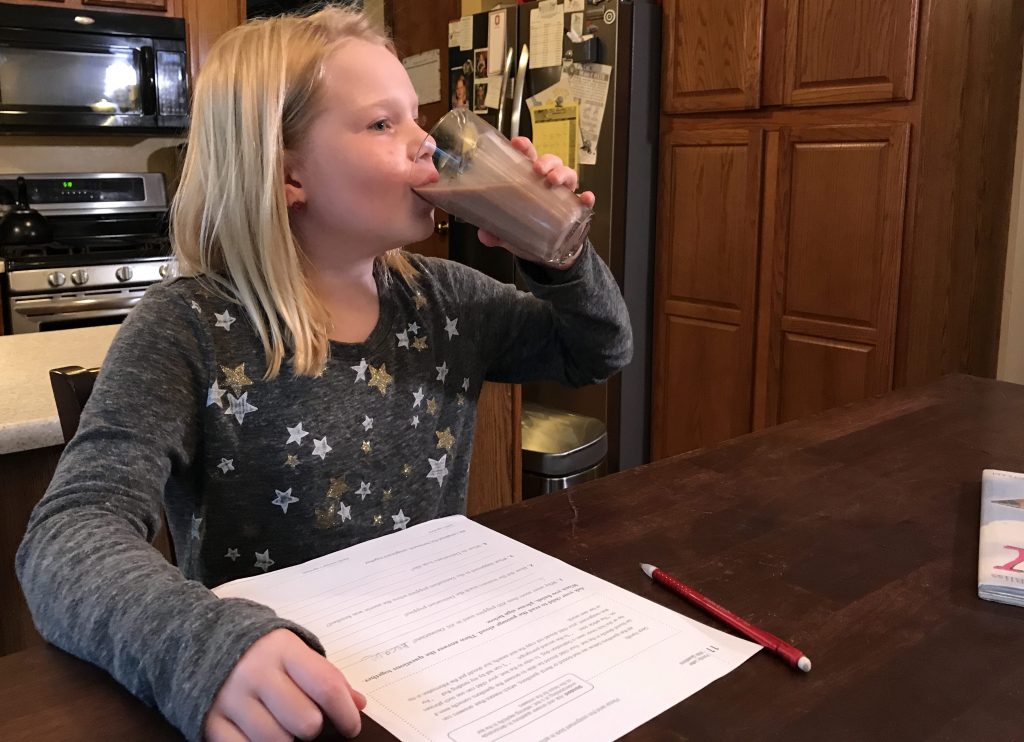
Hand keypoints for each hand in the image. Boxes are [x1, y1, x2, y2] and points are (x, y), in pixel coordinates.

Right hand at [205, 628, 366, 740]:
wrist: (200, 639)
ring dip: (286, 738)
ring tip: (281, 723)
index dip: (346, 713)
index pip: (326, 686)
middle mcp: (255, 673)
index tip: (351, 726)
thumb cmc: (259, 649)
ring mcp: (230, 699)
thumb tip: (357, 703)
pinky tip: (261, 733)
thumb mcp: (294, 650)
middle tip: (307, 719)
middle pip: (305, 722)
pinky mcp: (210, 721)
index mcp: (283, 649)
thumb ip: (325, 675)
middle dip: (313, 726)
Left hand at [477, 137, 595, 264]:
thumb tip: (485, 235)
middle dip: (546, 161)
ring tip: (554, 180)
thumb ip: (496, 233)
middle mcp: (549, 182)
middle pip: (551, 162)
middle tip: (538, 169)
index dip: (525, 147)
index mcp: (530, 180)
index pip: (528, 158)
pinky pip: (584, 201)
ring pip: (568, 174)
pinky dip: (586, 198)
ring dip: (562, 173)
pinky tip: (586, 198)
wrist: (551, 251)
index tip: (518, 143)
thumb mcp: (510, 232)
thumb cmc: (530, 230)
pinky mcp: (577, 209)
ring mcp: (564, 194)